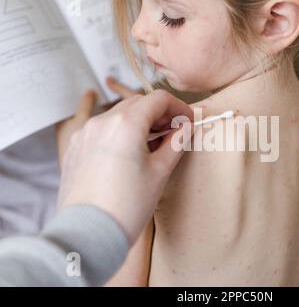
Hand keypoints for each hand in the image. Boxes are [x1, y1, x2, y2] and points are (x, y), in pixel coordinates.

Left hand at [57, 89, 193, 244]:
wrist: (90, 233)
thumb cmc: (128, 205)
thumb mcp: (160, 172)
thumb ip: (176, 143)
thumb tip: (185, 127)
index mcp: (126, 124)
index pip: (158, 99)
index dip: (178, 107)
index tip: (189, 120)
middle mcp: (102, 121)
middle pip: (137, 103)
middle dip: (159, 113)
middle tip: (174, 131)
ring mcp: (85, 133)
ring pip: (118, 114)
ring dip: (139, 121)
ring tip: (153, 143)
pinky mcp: (75, 146)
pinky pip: (102, 129)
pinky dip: (120, 131)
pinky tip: (129, 152)